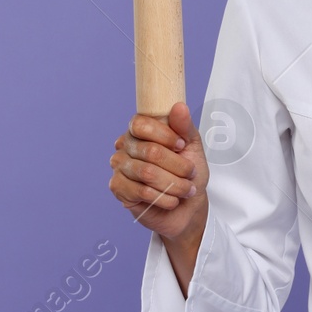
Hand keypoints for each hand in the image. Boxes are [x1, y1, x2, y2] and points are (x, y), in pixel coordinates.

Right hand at [109, 101, 208, 241]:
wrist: (188, 205)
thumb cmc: (188, 173)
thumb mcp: (193, 146)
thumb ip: (184, 127)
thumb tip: (179, 106)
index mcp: (141, 129)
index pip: (141, 124)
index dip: (165, 135)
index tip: (182, 145)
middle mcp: (126, 145)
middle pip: (149, 151)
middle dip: (177, 165)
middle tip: (190, 173)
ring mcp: (119, 166)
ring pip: (147, 173)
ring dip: (173, 184)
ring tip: (186, 189)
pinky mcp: (118, 188)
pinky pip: (140, 192)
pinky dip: (163, 198)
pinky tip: (172, 200)